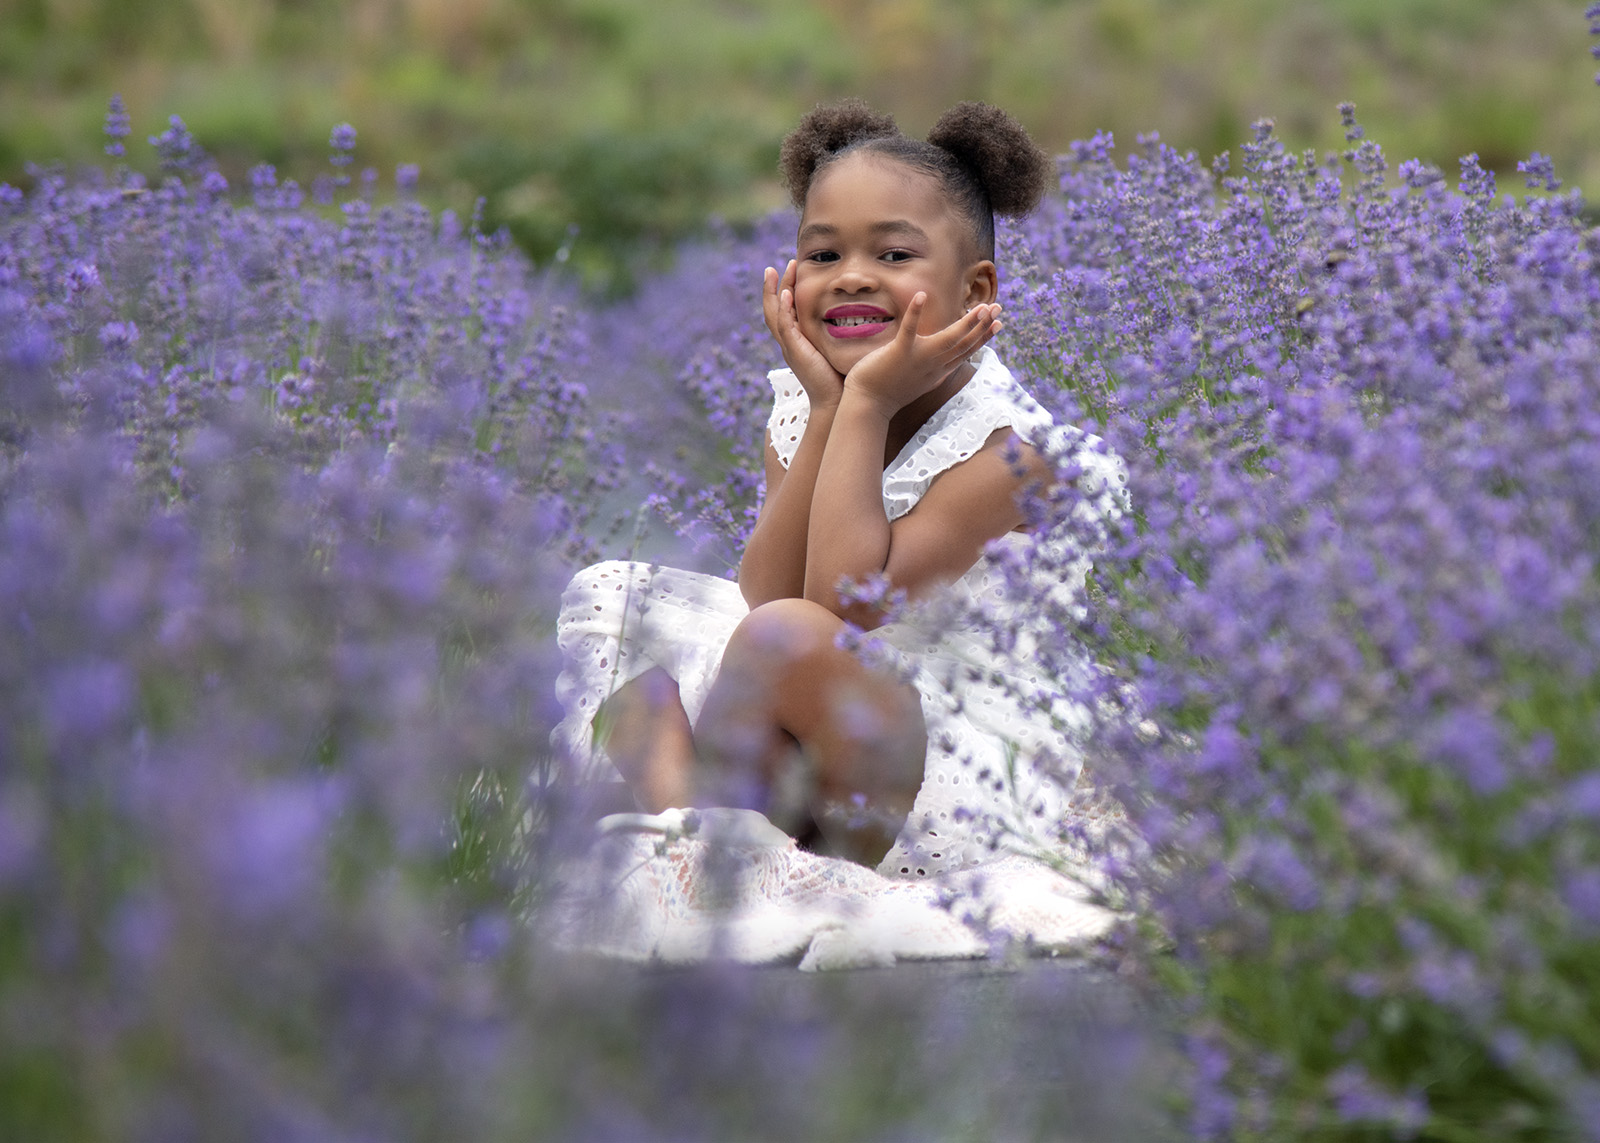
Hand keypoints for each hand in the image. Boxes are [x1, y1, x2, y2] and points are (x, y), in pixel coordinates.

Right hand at [762, 261, 844, 409]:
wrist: (838, 401)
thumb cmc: (843, 378)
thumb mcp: (840, 348)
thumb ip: (842, 332)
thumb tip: (860, 315)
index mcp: (798, 342)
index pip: (785, 312)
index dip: (785, 291)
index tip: (791, 271)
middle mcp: (790, 343)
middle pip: (773, 310)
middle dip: (773, 287)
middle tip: (774, 267)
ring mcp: (790, 347)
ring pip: (773, 315)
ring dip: (774, 291)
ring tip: (774, 271)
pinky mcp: (796, 352)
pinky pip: (784, 327)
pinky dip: (783, 309)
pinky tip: (786, 294)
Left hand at [843, 295, 1002, 416]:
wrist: (868, 406)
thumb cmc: (888, 391)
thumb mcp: (918, 379)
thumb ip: (932, 366)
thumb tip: (942, 358)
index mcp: (938, 371)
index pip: (966, 352)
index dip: (984, 337)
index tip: (999, 323)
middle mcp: (933, 366)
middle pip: (963, 344)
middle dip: (982, 326)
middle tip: (998, 307)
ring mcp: (918, 359)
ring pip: (947, 339)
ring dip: (966, 323)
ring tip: (981, 307)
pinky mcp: (899, 353)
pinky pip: (909, 330)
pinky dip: (916, 313)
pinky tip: (922, 295)